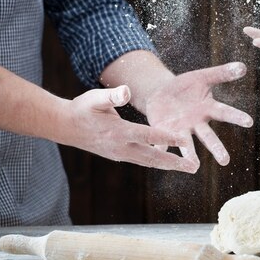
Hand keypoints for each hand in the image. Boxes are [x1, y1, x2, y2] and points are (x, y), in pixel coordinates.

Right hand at [62, 85, 198, 171]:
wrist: (65, 126)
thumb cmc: (83, 108)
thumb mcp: (95, 98)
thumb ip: (112, 96)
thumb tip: (126, 91)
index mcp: (118, 132)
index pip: (147, 136)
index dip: (166, 137)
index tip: (183, 140)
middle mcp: (121, 147)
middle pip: (153, 157)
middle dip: (174, 162)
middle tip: (194, 167)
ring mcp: (120, 154)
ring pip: (149, 162)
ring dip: (169, 165)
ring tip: (189, 167)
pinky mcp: (119, 156)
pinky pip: (143, 160)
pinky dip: (158, 162)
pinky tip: (170, 162)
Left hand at [143, 62, 253, 166]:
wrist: (162, 93)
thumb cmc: (186, 86)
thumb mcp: (202, 77)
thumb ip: (221, 73)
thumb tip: (244, 66)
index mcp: (208, 109)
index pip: (224, 112)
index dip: (236, 117)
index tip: (249, 122)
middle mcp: (197, 124)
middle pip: (208, 137)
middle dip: (216, 148)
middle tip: (225, 161)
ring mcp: (181, 130)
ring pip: (187, 145)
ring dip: (190, 156)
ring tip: (193, 167)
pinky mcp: (164, 132)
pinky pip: (162, 143)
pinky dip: (161, 149)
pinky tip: (160, 157)